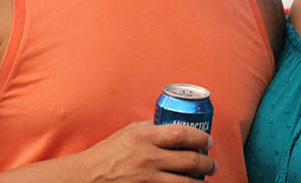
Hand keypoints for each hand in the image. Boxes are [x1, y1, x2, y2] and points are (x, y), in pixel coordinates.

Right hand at [76, 120, 215, 181]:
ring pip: (185, 182)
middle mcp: (148, 158)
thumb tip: (173, 124)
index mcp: (145, 137)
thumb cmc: (109, 152)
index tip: (208, 140)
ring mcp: (147, 179)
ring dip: (200, 182)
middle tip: (211, 163)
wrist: (88, 177)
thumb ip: (152, 128)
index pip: (181, 134)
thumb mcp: (129, 132)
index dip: (200, 137)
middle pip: (189, 160)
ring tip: (205, 178)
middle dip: (206, 163)